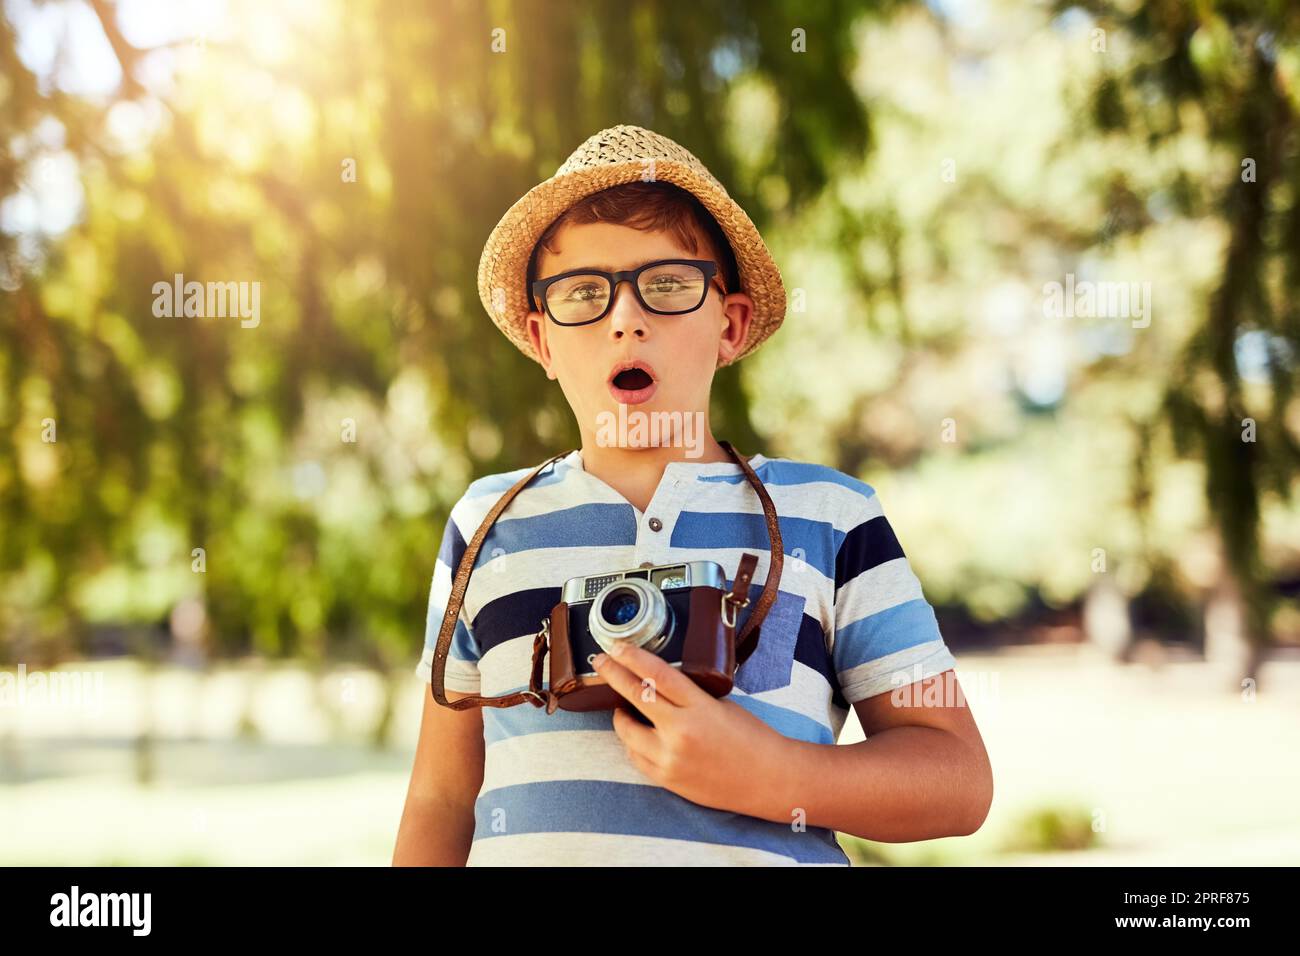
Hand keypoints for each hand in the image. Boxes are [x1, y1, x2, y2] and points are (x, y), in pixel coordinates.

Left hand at [591, 640, 789, 815]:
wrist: (769, 780)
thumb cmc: (752, 738)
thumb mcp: (722, 704)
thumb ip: (689, 695)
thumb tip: (656, 684)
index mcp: (700, 707)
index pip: (657, 674)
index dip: (632, 657)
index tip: (616, 646)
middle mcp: (681, 732)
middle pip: (635, 696)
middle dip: (613, 674)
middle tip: (601, 661)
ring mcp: (671, 759)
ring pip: (626, 731)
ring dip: (620, 715)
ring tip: (622, 707)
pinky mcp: (667, 779)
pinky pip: (635, 757)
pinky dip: (632, 743)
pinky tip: (636, 735)